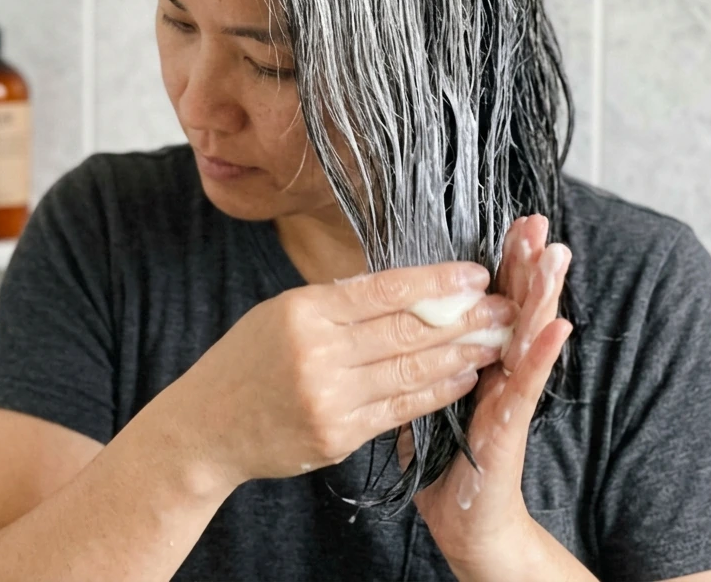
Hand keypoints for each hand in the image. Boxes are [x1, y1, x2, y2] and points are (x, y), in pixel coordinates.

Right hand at [163, 259, 517, 490]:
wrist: (206, 427)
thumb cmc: (245, 362)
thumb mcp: (280, 313)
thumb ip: (336, 304)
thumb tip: (402, 289)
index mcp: (303, 311)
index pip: (383, 290)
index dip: (436, 283)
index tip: (476, 275)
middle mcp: (317, 353)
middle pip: (406, 331)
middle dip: (463, 318)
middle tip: (503, 308)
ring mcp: (328, 399)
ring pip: (410, 371)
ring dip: (461, 356)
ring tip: (495, 341)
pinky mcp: (337, 436)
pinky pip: (399, 410)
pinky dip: (436, 392)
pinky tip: (463, 378)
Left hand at [396, 214, 572, 570]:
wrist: (465, 521)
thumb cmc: (444, 459)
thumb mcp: (423, 395)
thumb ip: (418, 360)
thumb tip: (387, 321)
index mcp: (473, 356)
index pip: (487, 299)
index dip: (499, 261)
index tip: (510, 224)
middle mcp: (498, 370)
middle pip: (514, 306)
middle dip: (526, 263)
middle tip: (538, 222)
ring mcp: (509, 396)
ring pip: (527, 334)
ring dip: (542, 294)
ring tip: (556, 256)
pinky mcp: (511, 426)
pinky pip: (526, 385)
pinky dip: (541, 354)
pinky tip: (556, 326)